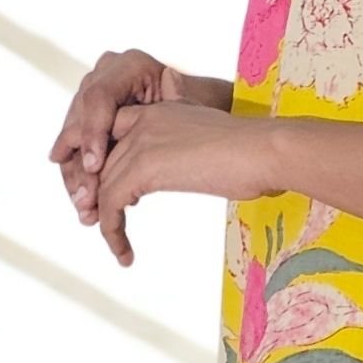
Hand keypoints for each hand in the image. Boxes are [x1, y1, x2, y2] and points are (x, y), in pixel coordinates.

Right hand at [48, 49, 189, 230]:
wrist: (194, 114)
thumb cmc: (197, 107)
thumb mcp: (192, 102)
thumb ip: (178, 94)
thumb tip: (171, 76)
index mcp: (129, 65)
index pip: (98, 99)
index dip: (92, 134)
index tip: (94, 166)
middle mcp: (104, 76)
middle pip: (78, 124)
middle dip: (80, 166)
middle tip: (85, 199)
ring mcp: (93, 97)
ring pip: (73, 141)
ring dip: (76, 179)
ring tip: (86, 211)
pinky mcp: (90, 122)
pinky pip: (77, 150)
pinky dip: (82, 178)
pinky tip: (88, 205)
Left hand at [96, 103, 280, 266]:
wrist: (263, 152)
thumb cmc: (249, 149)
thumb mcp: (206, 135)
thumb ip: (183, 135)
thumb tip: (183, 143)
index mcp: (158, 110)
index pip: (114, 135)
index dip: (108, 166)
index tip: (113, 194)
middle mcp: (143, 120)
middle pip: (103, 163)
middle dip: (100, 197)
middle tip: (107, 226)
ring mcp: (140, 142)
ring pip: (102, 186)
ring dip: (104, 221)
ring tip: (117, 245)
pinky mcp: (142, 168)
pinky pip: (109, 204)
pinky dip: (112, 232)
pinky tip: (124, 253)